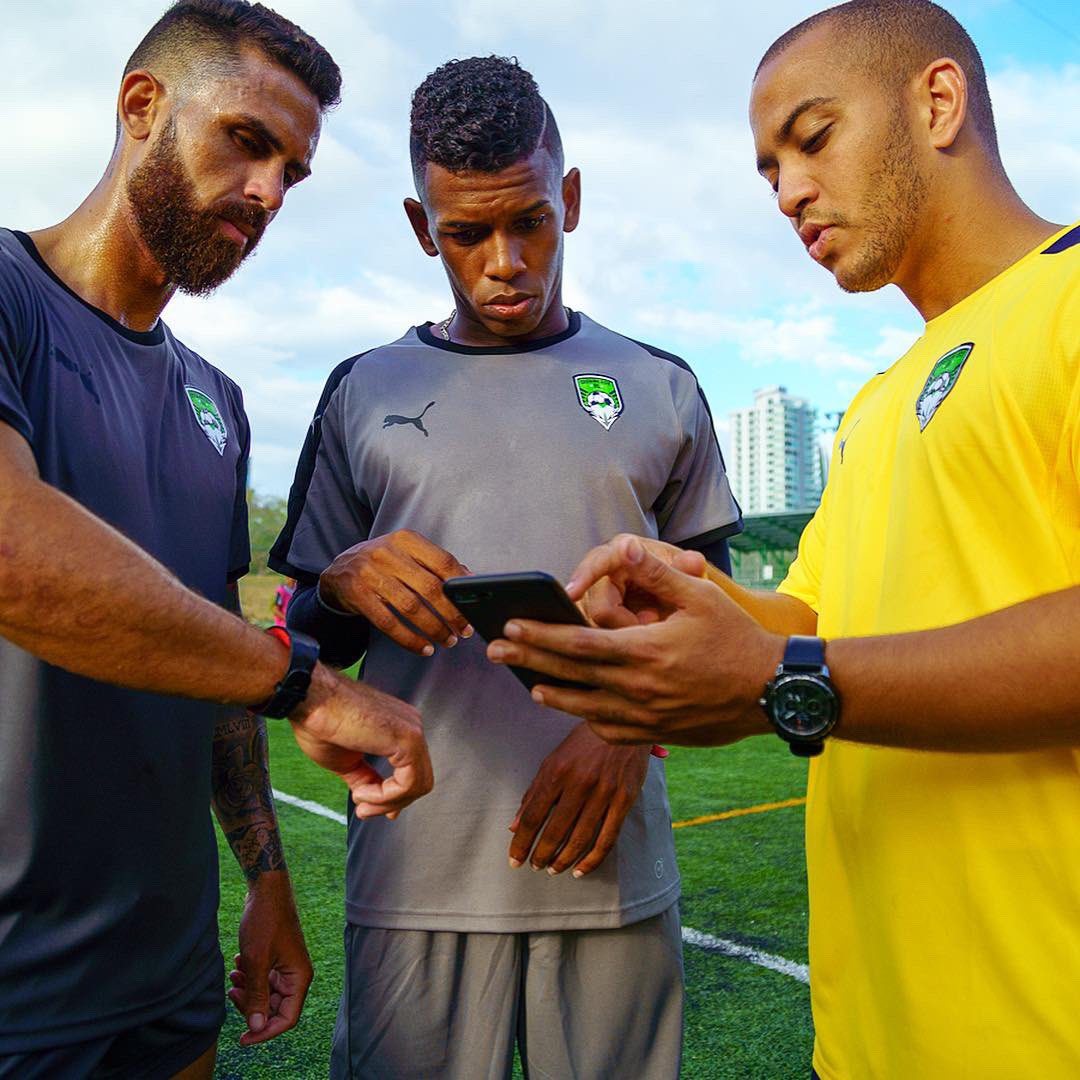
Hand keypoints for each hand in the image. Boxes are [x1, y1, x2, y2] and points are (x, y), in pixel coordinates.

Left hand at [228, 872, 312, 1045]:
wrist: (265, 889)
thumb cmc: (265, 921)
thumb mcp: (256, 961)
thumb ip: (257, 996)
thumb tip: (257, 1028)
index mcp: (299, 977)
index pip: (287, 1018)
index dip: (265, 1032)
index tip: (242, 1037)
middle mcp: (296, 975)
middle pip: (275, 1008)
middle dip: (251, 1006)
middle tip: (232, 993)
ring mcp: (286, 967)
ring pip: (266, 994)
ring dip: (247, 990)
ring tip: (233, 975)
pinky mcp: (276, 958)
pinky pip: (263, 979)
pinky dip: (249, 978)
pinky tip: (238, 964)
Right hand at [290, 665, 433, 818]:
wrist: (310, 700)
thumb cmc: (321, 723)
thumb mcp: (347, 761)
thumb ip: (366, 778)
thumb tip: (375, 799)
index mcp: (400, 727)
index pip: (412, 771)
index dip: (395, 797)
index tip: (368, 808)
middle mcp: (412, 726)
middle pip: (419, 780)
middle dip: (391, 803)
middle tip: (362, 810)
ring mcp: (413, 730)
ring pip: (418, 785)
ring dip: (386, 802)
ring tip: (359, 799)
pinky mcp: (408, 739)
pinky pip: (409, 783)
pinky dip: (386, 797)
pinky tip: (361, 792)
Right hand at [319, 529, 472, 654]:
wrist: (339, 570)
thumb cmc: (383, 563)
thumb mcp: (407, 552)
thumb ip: (435, 563)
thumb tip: (470, 578)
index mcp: (405, 539)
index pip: (442, 561)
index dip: (462, 584)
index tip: (474, 603)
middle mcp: (387, 553)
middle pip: (430, 587)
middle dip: (452, 612)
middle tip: (465, 629)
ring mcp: (370, 574)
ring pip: (411, 608)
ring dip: (434, 628)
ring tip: (448, 640)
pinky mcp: (358, 595)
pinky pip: (389, 623)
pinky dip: (410, 639)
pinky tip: (424, 647)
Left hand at [488, 535, 783, 745]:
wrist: (773, 691)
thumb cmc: (737, 637)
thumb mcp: (701, 596)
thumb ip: (657, 573)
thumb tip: (624, 546)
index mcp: (644, 651)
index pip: (577, 643)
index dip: (540, 634)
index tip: (510, 625)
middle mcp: (639, 688)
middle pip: (569, 676)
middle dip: (527, 660)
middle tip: (493, 651)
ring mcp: (646, 716)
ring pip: (584, 708)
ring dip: (551, 694)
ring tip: (527, 683)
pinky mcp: (658, 733)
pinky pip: (611, 730)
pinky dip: (588, 717)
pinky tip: (577, 707)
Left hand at [509, 722, 649, 876]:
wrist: (622, 726)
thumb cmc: (583, 743)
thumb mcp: (553, 760)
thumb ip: (534, 792)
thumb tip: (515, 826)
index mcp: (557, 771)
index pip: (534, 815)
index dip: (522, 842)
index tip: (514, 859)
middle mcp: (580, 783)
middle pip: (555, 831)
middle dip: (541, 854)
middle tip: (534, 866)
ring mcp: (604, 792)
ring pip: (580, 839)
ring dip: (563, 859)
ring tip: (552, 869)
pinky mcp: (624, 800)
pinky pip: (607, 838)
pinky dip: (592, 859)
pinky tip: (580, 869)